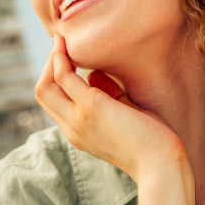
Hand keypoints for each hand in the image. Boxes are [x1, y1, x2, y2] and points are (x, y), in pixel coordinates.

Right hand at [34, 34, 188, 181]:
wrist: (161, 164)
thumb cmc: (152, 141)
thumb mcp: (125, 114)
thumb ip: (108, 95)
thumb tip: (92, 73)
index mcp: (79, 133)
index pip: (54, 102)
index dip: (55, 77)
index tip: (67, 56)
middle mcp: (72, 128)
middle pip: (42, 93)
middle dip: (48, 65)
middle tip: (62, 44)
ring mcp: (79, 118)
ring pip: (46, 85)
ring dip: (53, 58)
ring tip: (63, 40)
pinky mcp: (91, 107)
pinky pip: (65, 77)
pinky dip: (63, 59)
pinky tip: (72, 47)